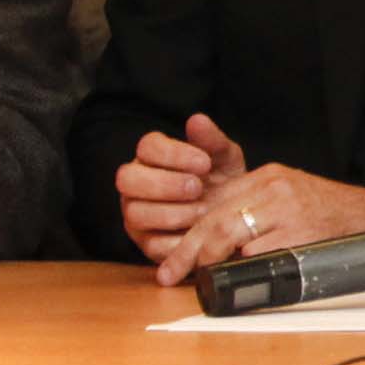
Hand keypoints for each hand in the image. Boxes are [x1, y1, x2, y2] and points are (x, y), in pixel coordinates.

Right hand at [112, 111, 241, 262]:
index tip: (204, 163)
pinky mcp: (148, 244)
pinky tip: (199, 232)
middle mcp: (137, 185)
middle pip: (127, 178)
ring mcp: (138, 215)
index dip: (173, 154)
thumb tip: (197, 120)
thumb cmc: (224, 182)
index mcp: (152, 157)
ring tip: (203, 211)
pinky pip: (152, 244)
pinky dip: (178, 239)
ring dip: (171, 212)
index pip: (147, 147)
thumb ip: (212, 141)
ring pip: (135, 212)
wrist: (237, 219)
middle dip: (164, 184)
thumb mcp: (225, 160)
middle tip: (197, 188)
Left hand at [143, 118, 364, 284]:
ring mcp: (285, 210)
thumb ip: (252, 207)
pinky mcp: (299, 233)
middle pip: (216, 220)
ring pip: (232, 235)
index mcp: (265, 178)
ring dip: (212, 260)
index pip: (214, 206)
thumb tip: (215, 241)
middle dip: (188, 251)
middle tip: (171, 273)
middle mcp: (272, 189)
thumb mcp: (286, 195)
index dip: (187, 235)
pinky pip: (259, 254)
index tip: (171, 261)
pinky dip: (244, 267)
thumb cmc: (326, 212)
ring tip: (200, 278)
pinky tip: (237, 276)